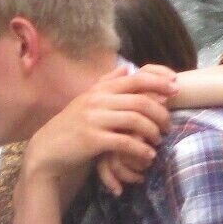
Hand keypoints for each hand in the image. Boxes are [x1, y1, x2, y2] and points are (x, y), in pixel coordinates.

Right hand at [25, 67, 172, 195]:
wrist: (46, 150)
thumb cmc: (70, 126)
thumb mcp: (86, 100)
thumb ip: (106, 83)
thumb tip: (126, 68)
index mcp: (99, 90)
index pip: (136, 79)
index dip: (160, 83)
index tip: (176, 90)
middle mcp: (97, 101)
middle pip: (141, 101)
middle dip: (161, 113)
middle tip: (168, 126)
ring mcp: (94, 120)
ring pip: (136, 120)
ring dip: (153, 132)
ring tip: (159, 140)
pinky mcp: (93, 140)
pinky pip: (125, 142)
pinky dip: (141, 149)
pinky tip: (148, 155)